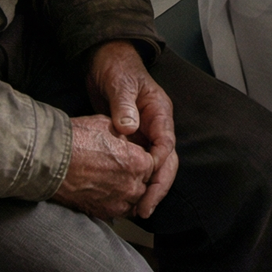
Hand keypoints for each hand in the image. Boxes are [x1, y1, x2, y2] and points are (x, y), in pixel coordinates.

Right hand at [51, 114, 155, 220]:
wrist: (50, 160)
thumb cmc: (77, 139)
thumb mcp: (107, 125)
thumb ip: (125, 135)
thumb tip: (129, 140)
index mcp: (138, 162)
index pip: (152, 164)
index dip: (141, 159)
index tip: (131, 156)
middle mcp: (132, 185)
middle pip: (144, 184)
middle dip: (137, 176)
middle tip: (121, 169)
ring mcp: (118, 202)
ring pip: (134, 201)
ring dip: (129, 193)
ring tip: (115, 183)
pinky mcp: (102, 213)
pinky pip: (119, 212)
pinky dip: (117, 204)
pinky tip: (107, 194)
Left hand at [87, 41, 177, 218]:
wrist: (104, 60)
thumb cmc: (117, 68)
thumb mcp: (121, 84)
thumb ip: (125, 105)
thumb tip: (129, 128)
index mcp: (160, 112)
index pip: (167, 144)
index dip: (159, 165)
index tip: (147, 181)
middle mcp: (156, 126)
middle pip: (165, 162)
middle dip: (158, 187)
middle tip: (145, 209)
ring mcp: (144, 133)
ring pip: (153, 166)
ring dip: (148, 188)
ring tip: (137, 210)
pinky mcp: (130, 139)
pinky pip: (137, 163)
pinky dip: (133, 179)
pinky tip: (124, 194)